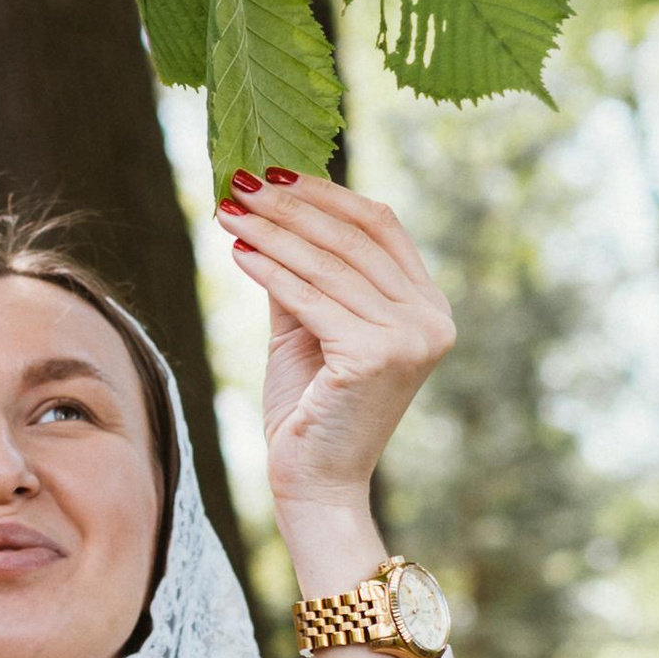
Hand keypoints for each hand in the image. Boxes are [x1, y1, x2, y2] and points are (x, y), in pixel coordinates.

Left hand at [217, 172, 454, 526]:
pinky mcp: (377, 356)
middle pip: (352, 237)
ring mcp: (410, 337)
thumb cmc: (312, 409)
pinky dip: (269, 272)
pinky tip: (237, 252)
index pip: (380, 225)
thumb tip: (270, 208)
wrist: (316, 485)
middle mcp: (431, 318)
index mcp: (428, 305)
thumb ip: (304, 273)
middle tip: (239, 184)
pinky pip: (310, 299)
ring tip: (228, 213)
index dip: (326, 194)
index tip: (274, 173)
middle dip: (289, 207)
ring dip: (271, 233)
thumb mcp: (310, 327)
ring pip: (326, 264)